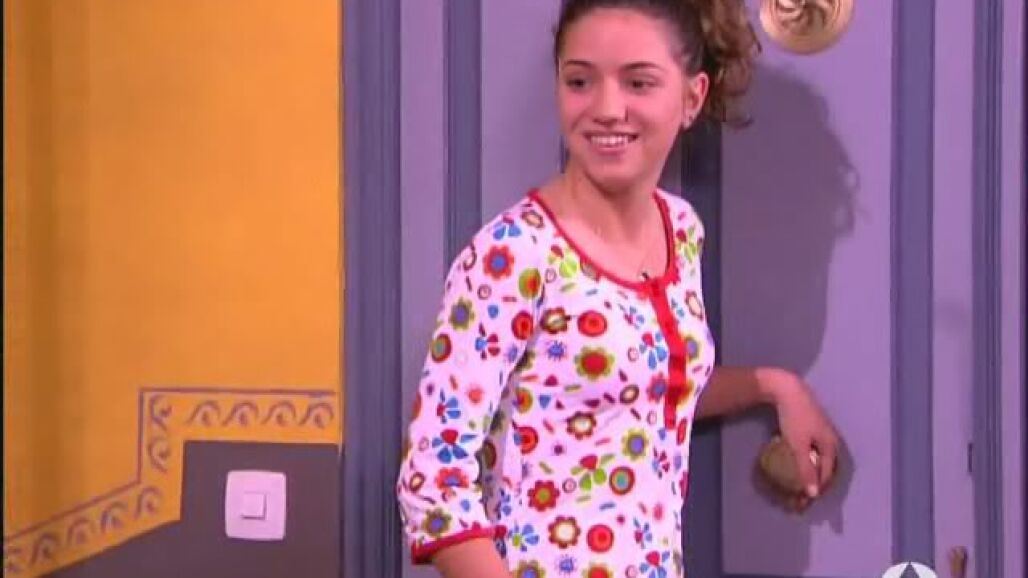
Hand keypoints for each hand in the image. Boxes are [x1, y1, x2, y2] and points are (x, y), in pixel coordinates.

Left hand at [767, 371, 839, 511]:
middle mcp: (831, 438)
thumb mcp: (798, 446)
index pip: (827, 473)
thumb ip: (806, 470)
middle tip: (806, 492)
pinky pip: (815, 447)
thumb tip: (813, 494)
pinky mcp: (813, 424)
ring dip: (814, 468)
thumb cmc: (794, 418)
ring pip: (821, 455)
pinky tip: (802, 459)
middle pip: (827, 464)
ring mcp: (823, 429)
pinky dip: (809, 457)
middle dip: (818, 479)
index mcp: (830, 445)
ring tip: (804, 478)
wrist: (787, 389)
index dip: (818, 487)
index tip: (808, 500)